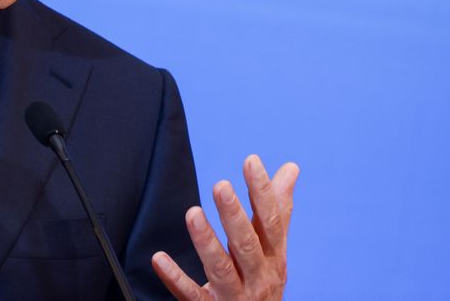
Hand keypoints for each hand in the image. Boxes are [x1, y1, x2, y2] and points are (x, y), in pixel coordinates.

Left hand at [152, 155, 298, 300]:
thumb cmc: (263, 282)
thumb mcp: (274, 249)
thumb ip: (277, 211)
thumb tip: (290, 168)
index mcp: (274, 257)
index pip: (271, 221)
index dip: (262, 191)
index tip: (251, 161)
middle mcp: (258, 277)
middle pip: (246, 245)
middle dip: (234, 216)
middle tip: (220, 186)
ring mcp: (235, 296)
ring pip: (220, 269)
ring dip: (206, 242)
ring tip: (192, 214)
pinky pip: (192, 295)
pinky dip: (175, 278)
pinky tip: (159, 258)